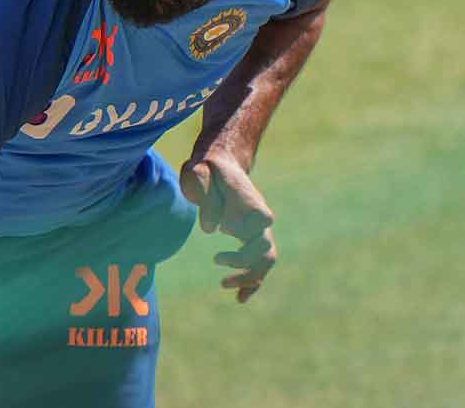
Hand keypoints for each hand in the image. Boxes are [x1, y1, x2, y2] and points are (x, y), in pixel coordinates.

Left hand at [178, 153, 276, 302]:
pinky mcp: (251, 240)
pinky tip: (239, 298)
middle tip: (216, 260)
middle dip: (244, 261)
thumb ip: (205, 195)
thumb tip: (211, 229)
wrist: (220, 166)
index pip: (263, 219)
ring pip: (265, 260)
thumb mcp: (198, 173)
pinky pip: (259, 265)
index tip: (223, 229)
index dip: (249, 228)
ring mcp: (258, 230)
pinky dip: (252, 282)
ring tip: (224, 286)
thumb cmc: (206, 170)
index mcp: (250, 200)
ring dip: (249, 277)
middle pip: (264, 246)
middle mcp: (260, 218)